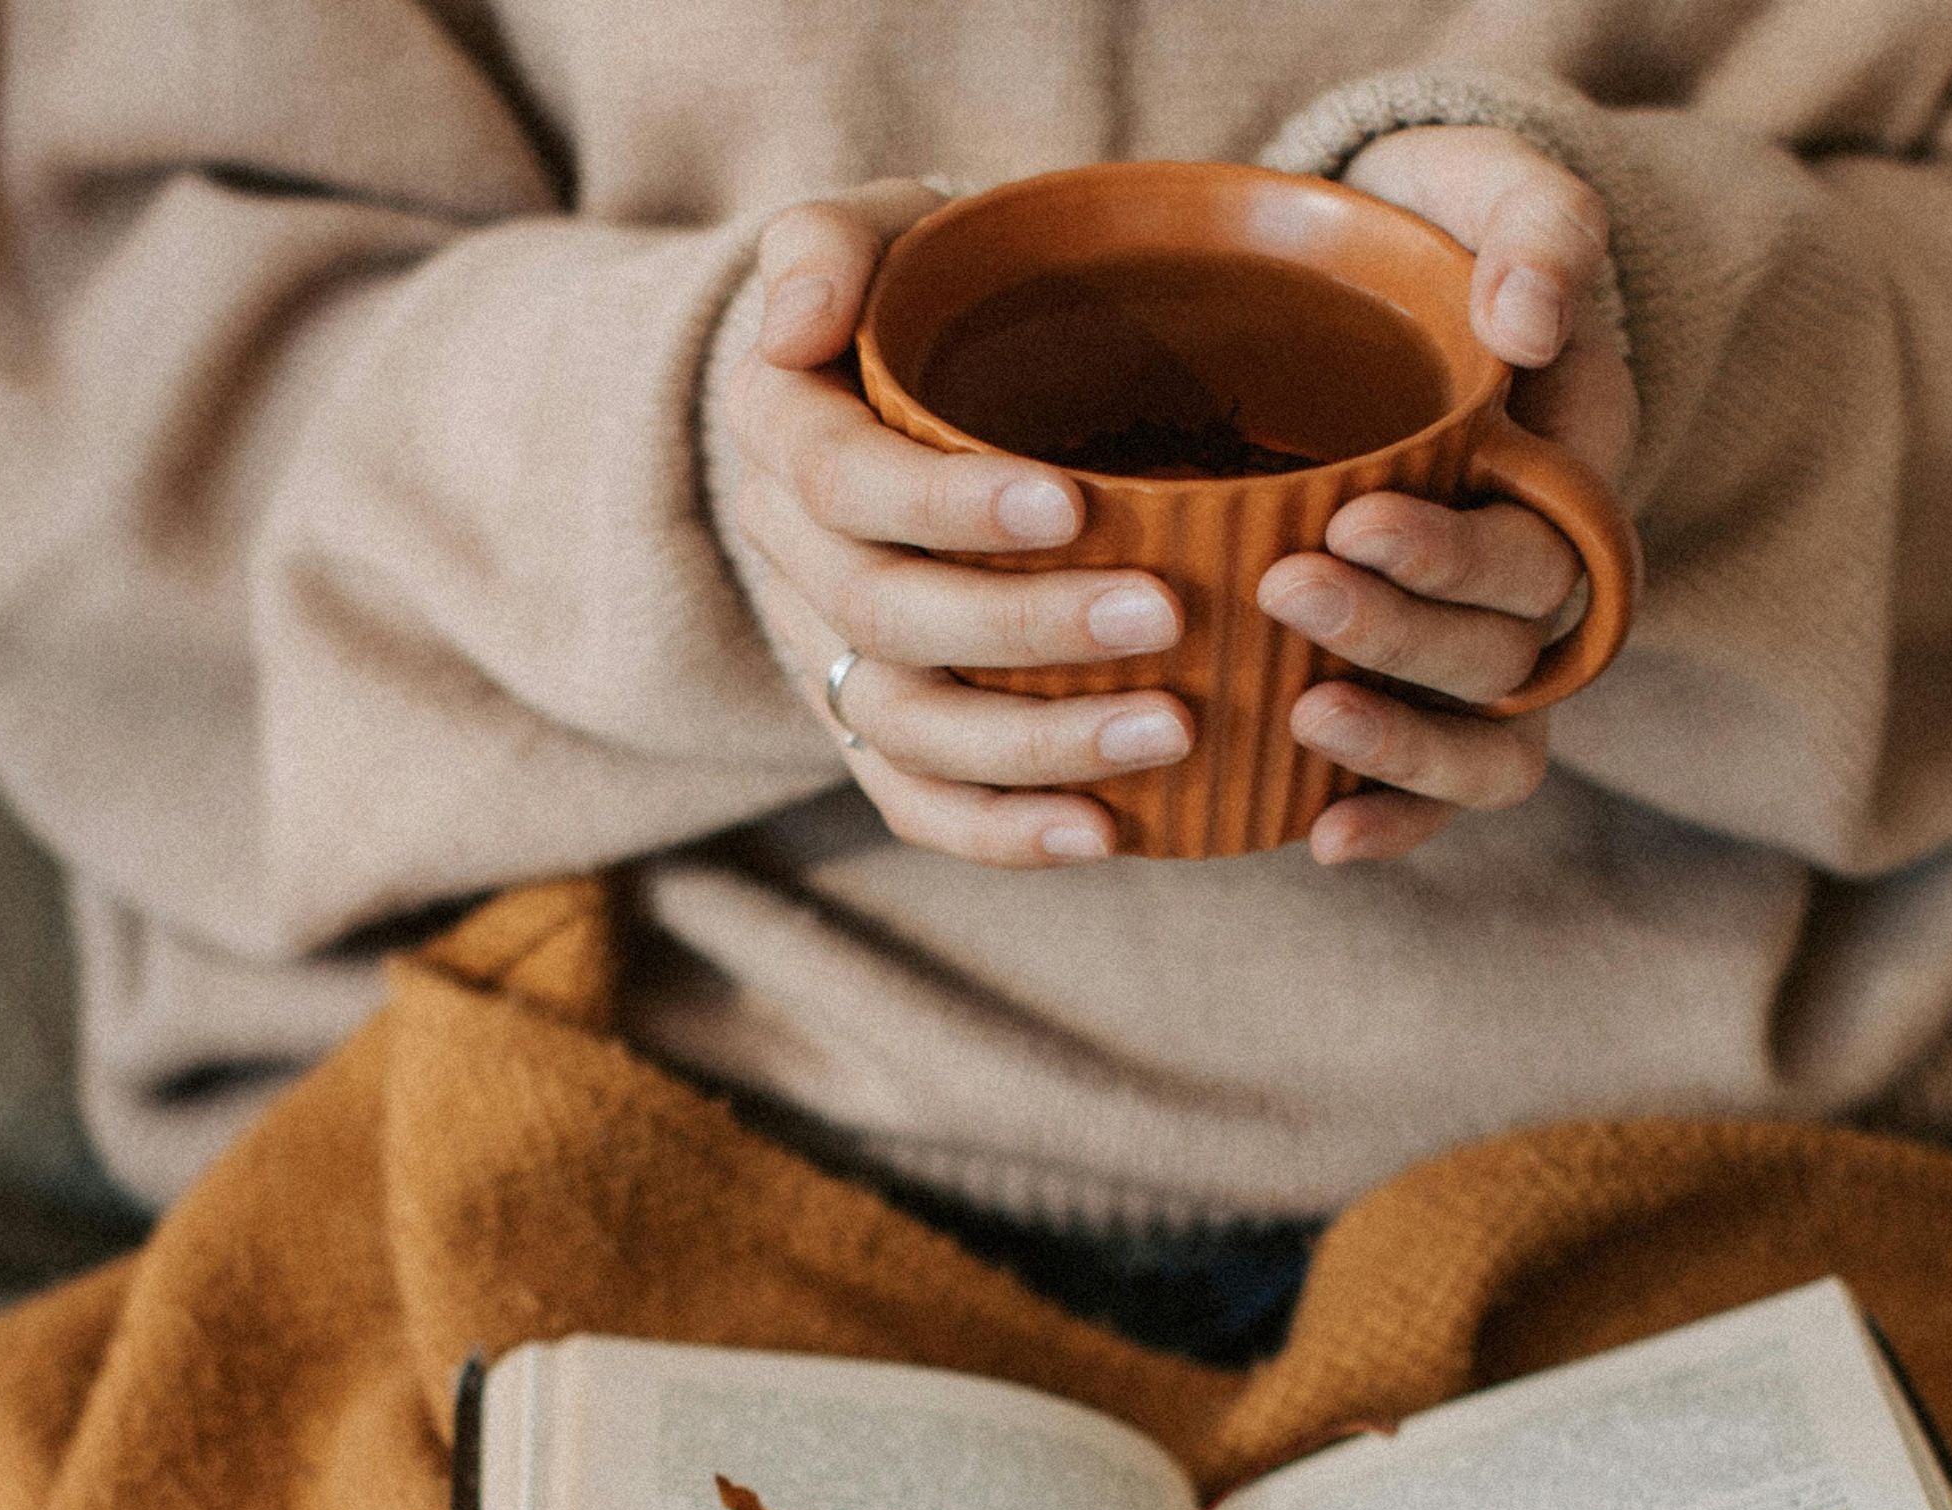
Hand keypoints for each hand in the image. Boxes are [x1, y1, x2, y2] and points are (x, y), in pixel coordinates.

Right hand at [722, 181, 1198, 866]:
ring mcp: (832, 655)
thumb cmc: (926, 299)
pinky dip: (1005, 834)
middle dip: (1024, 627)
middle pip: (886, 615)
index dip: (947, 504)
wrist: (910, 388)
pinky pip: (921, 805)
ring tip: (1168, 730)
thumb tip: (795, 322)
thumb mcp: (879, 233)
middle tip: (1163, 615)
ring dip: (1034, 744)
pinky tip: (1105, 833)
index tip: (1070, 503)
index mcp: (783, 431)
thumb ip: (831, 245)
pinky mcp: (879, 730)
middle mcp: (794, 555)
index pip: (844, 481)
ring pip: (908, 727)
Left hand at [1272, 127, 1637, 863]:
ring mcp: (1480, 645)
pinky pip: (1436, 791)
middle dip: (1399, 633)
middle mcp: (1538, 577)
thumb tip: (1533, 318)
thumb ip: (1535, 227)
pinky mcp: (1415, 688)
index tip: (1352, 518)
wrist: (1368, 288)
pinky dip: (1392, 822)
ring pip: (1490, 740)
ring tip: (1303, 718)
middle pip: (1505, 649)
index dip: (1455, 553)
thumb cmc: (1430, 235)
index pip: (1543, 545)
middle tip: (1288, 587)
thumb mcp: (1488, 190)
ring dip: (1404, 746)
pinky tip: (1318, 837)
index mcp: (1572, 472)